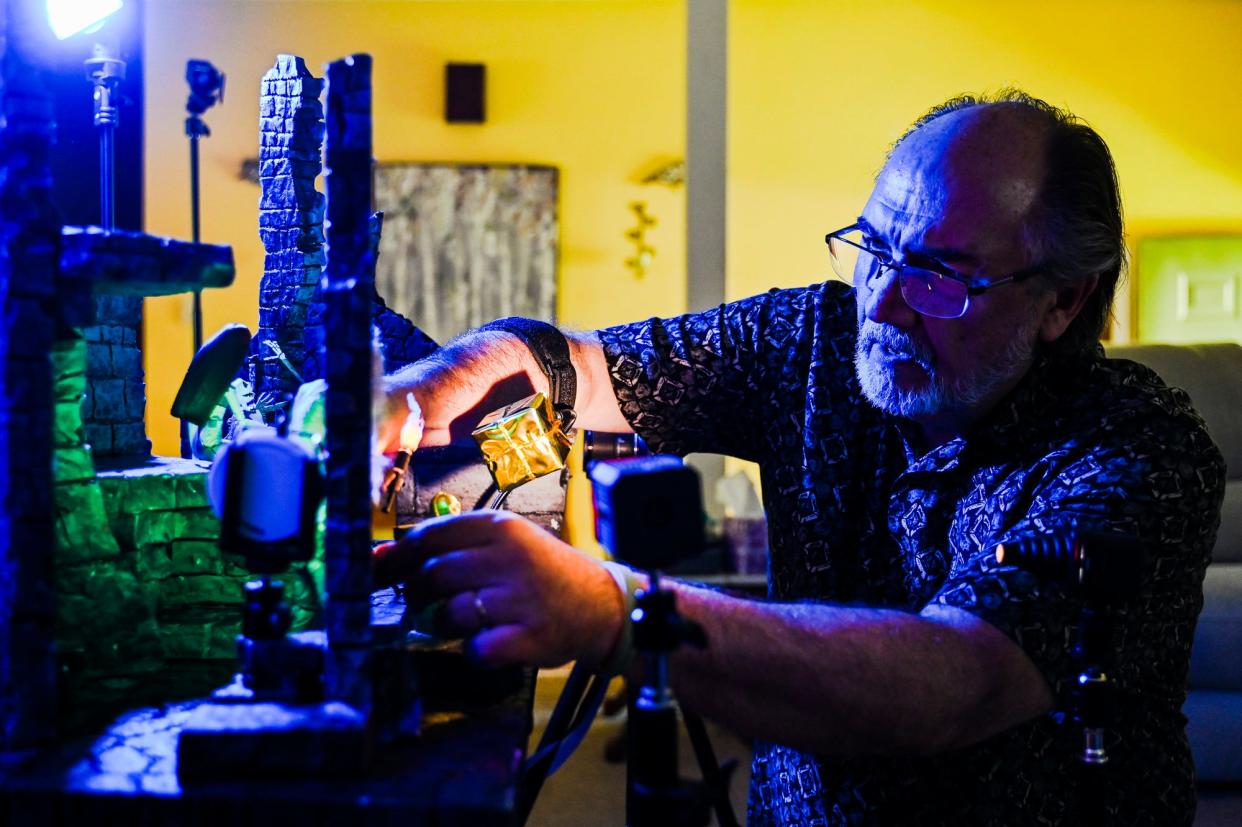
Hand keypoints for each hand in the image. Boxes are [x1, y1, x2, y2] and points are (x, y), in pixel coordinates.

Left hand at [373, 511, 624, 668]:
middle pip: (433, 575)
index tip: (377, 574)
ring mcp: (522, 597)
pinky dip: (474, 652)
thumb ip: (450, 546)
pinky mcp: (531, 635)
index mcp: (500, 527)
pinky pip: (478, 649)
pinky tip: (486, 644)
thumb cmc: (541, 573)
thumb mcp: (504, 544)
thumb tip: (380, 557)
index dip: (395, 559)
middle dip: (416, 596)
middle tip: (420, 605)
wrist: (600, 603)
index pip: (430, 537)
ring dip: (443, 624)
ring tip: (457, 624)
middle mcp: (510, 556)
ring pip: (450, 613)